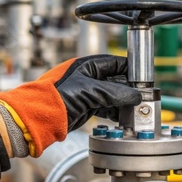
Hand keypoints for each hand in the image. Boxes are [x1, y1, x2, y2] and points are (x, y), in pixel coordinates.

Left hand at [0, 55, 141, 156]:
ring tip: (134, 110)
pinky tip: (121, 117)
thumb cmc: (55, 97)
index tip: (143, 80)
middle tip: (141, 99)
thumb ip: (114, 92)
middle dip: (129, 90)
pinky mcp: (85, 106)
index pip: (116, 63)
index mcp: (87, 65)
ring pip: (112, 95)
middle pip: (116, 80)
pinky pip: (105, 106)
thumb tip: (135, 96)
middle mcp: (88, 77)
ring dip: (122, 103)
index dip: (131, 71)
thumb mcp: (89, 91)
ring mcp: (86, 92)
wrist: (38, 117)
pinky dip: (114, 112)